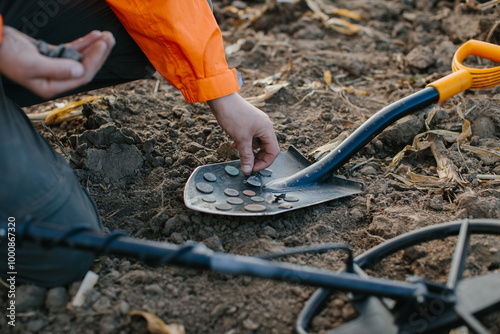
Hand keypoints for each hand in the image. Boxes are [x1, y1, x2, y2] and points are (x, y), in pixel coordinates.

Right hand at [0, 26, 114, 98]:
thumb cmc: (7, 55)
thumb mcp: (31, 64)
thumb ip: (56, 69)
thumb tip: (79, 70)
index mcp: (52, 87)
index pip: (81, 75)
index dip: (94, 60)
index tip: (102, 44)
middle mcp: (56, 80)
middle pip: (85, 67)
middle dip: (99, 53)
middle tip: (110, 38)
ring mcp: (55, 68)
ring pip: (81, 58)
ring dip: (94, 47)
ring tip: (106, 36)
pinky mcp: (52, 56)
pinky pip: (72, 50)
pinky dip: (84, 43)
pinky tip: (94, 35)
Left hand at [208, 93, 279, 173]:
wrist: (222, 99)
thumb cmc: (233, 115)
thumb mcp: (240, 139)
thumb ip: (246, 156)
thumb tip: (248, 170)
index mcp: (267, 129)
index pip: (273, 151)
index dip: (265, 162)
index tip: (253, 168)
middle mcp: (265, 126)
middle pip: (266, 148)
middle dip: (257, 158)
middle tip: (246, 164)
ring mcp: (257, 124)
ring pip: (257, 143)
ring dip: (249, 151)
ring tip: (238, 152)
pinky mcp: (249, 122)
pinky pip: (250, 137)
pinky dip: (244, 143)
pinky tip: (234, 144)